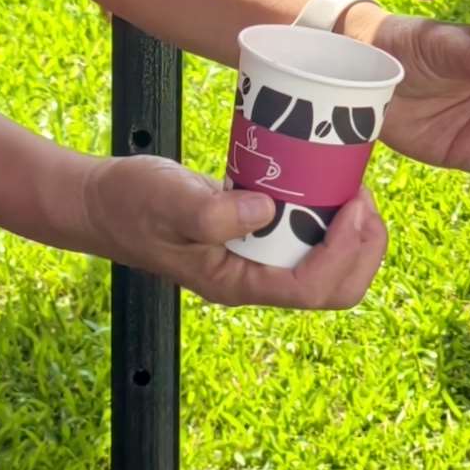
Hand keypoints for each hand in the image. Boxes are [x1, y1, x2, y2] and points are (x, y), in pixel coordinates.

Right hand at [79, 153, 388, 308]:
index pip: (310, 288)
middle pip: (333, 289)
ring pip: (328, 267)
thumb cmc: (133, 202)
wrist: (106, 202)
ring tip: (352, 187)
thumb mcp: (169, 200)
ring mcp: (258, 260)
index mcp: (237, 283)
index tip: (353, 204)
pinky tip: (326, 180)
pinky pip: (309, 239)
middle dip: (363, 248)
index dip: (345, 252)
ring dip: (353, 233)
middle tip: (361, 196)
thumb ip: (212, 212)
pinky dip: (330, 216)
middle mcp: (254, 279)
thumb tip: (268, 211)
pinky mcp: (258, 237)